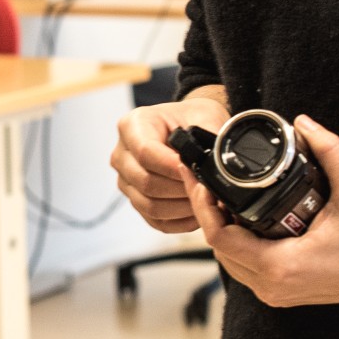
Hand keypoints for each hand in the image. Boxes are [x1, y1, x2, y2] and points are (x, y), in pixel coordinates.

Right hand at [112, 89, 231, 233]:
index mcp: (133, 126)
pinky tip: (197, 212)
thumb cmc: (193, 119)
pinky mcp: (135, 199)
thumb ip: (208, 137)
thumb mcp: (204, 116)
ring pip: (150, 205)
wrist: (187, 126)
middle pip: (145, 181)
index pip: (146, 152)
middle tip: (206, 188)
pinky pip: (155, 220)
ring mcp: (125, 179)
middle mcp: (122, 154)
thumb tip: (216, 164)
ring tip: (205, 200)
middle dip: (180, 188)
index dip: (173, 167)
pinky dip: (179, 221)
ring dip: (181, 207)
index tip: (196, 171)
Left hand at [200, 116, 338, 306]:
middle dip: (209, 214)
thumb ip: (330, 151)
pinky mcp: (286, 294)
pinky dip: (241, 245)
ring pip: (232, 262)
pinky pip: (248, 269)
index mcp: (281, 266)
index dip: (202, 205)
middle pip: (220, 249)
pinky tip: (245, 219)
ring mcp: (279, 294)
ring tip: (222, 196)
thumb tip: (304, 122)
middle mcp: (274, 286)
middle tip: (205, 182)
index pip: (219, 237)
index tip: (199, 179)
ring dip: (224, 230)